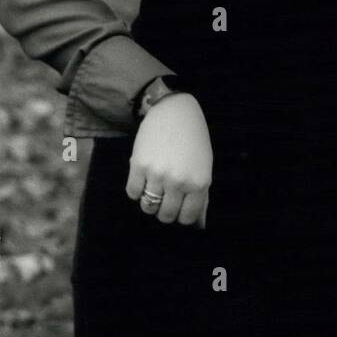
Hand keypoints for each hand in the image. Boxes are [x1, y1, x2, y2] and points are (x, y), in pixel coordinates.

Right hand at [126, 93, 212, 226]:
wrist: (174, 111)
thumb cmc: (193, 141)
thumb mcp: (204, 168)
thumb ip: (200, 196)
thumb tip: (199, 225)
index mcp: (199, 183)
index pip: (187, 217)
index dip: (182, 216)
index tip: (179, 209)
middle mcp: (178, 181)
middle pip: (166, 215)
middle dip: (165, 211)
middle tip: (165, 199)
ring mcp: (157, 174)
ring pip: (148, 207)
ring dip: (150, 203)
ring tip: (154, 190)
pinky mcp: (138, 165)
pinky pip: (132, 193)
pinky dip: (136, 191)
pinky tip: (143, 180)